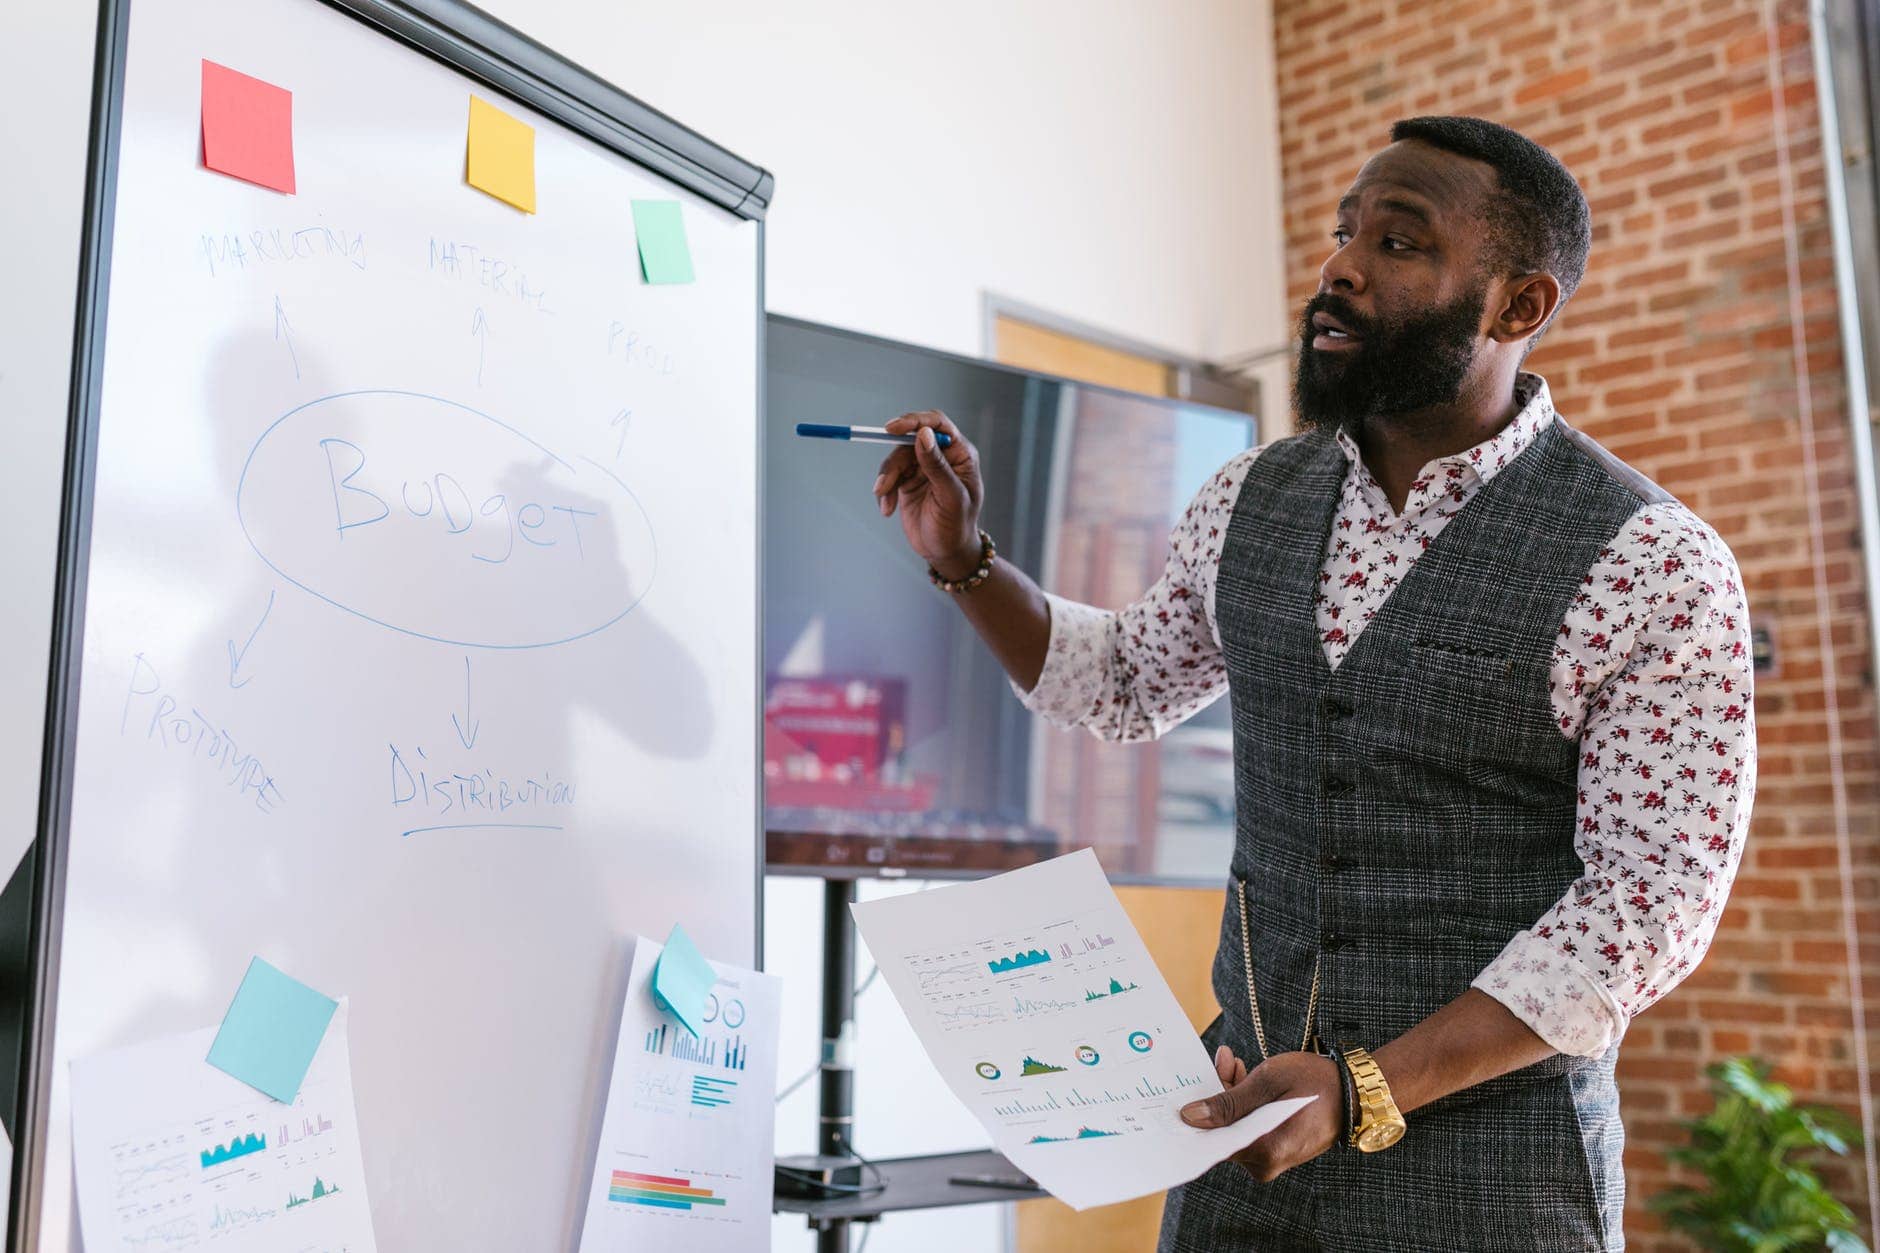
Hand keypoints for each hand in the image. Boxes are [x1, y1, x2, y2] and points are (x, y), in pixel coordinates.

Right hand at [870, 411, 983, 578]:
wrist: (945, 552)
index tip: (892, 428)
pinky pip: (889, 476)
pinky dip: (884, 492)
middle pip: (908, 441)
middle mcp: (941, 456)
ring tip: (886, 502)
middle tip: (884, 483)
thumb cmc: (957, 526)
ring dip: (887, 480)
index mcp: (959, 454)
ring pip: (895, 459)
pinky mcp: (906, 481)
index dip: (914, 421)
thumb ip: (937, 466)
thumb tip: (923, 434)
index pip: (937, 424)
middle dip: (894, 463)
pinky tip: (887, 510)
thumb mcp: (951, 497)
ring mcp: (922, 468)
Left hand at [1179, 1047, 1342, 1182]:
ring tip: (1237, 1062)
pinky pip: (1248, 1128)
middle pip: (1222, 1130)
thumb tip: (1190, 1117)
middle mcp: (1264, 1164)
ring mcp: (1270, 1161)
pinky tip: (1247, 1077)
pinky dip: (1244, 1104)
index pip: (1210, 1138)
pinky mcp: (1275, 1151)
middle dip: (1218, 1092)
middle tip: (1225, 1059)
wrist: (1356, 1094)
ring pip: (1233, 1126)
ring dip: (1231, 1094)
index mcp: (1262, 1151)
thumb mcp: (1267, 1082)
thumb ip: (1228, 1102)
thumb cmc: (1315, 1083)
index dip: (1197, 1109)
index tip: (1190, 1084)